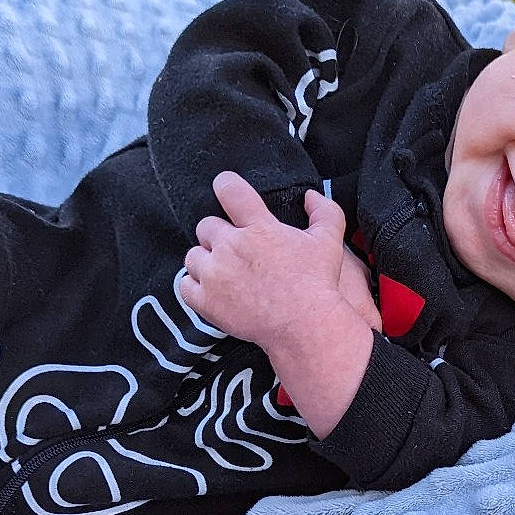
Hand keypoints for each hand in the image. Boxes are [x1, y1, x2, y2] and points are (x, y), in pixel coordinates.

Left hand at [179, 172, 376, 437]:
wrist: (306, 328)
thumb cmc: (318, 284)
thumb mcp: (330, 241)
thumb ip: (324, 211)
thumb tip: (309, 195)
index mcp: (258, 227)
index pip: (229, 189)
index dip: (225, 186)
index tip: (226, 190)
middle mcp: (231, 246)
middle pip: (206, 226)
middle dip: (218, 235)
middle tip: (235, 252)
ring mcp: (215, 274)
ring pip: (193, 256)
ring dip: (206, 262)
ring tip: (224, 275)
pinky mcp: (206, 301)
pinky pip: (184, 286)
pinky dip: (195, 288)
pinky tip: (212, 292)